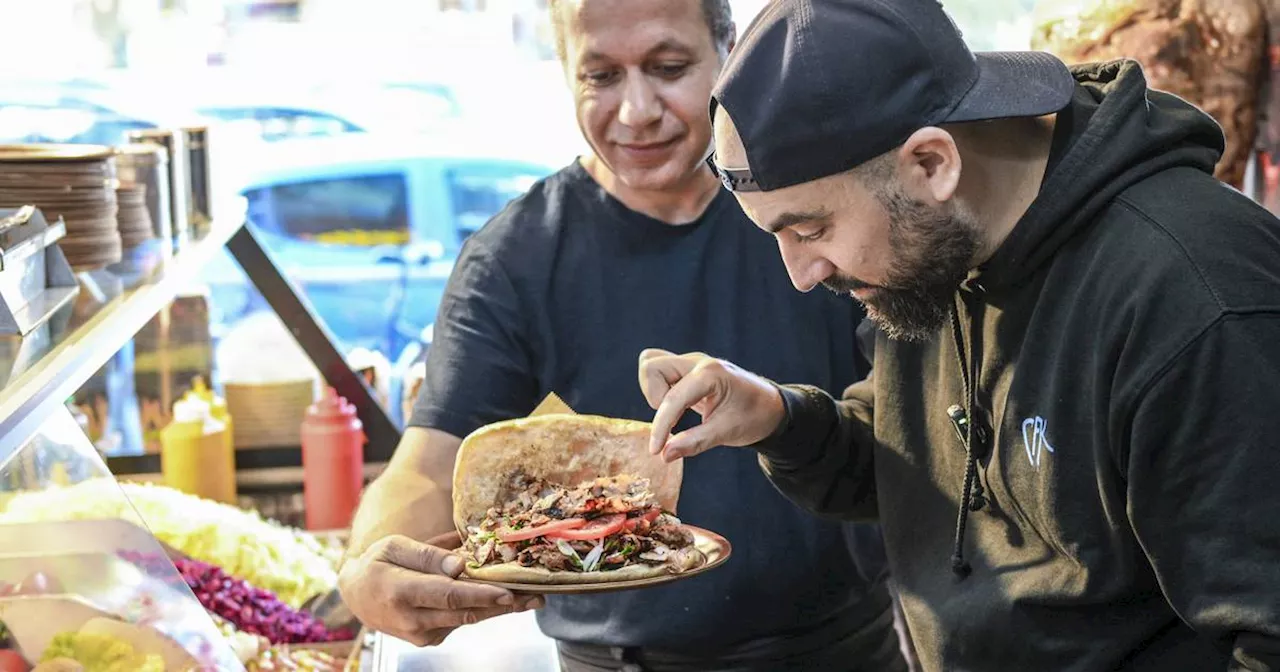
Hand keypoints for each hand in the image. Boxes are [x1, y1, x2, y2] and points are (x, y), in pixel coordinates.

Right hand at [338, 531, 543, 646]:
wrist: (356, 596)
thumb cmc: (377, 563)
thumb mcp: (395, 547)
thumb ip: (428, 555)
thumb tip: (461, 563)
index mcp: (402, 593)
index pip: (449, 595)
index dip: (481, 595)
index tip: (509, 592)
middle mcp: (413, 620)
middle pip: (466, 613)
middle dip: (505, 606)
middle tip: (538, 596)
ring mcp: (422, 633)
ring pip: (468, 620)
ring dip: (500, 610)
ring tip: (533, 597)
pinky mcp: (431, 638)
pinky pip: (462, 621)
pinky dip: (483, 610)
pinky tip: (505, 598)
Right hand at [638, 349, 786, 461]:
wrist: (770, 407)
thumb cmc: (754, 417)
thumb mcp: (727, 432)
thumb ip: (694, 442)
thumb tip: (664, 455)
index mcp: (711, 374)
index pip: (672, 398)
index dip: (660, 427)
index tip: (655, 450)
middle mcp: (697, 362)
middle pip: (652, 367)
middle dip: (654, 397)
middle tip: (673, 420)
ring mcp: (691, 363)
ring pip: (651, 364)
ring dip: (654, 391)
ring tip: (674, 412)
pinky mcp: (687, 369)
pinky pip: (660, 371)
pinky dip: (659, 389)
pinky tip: (677, 408)